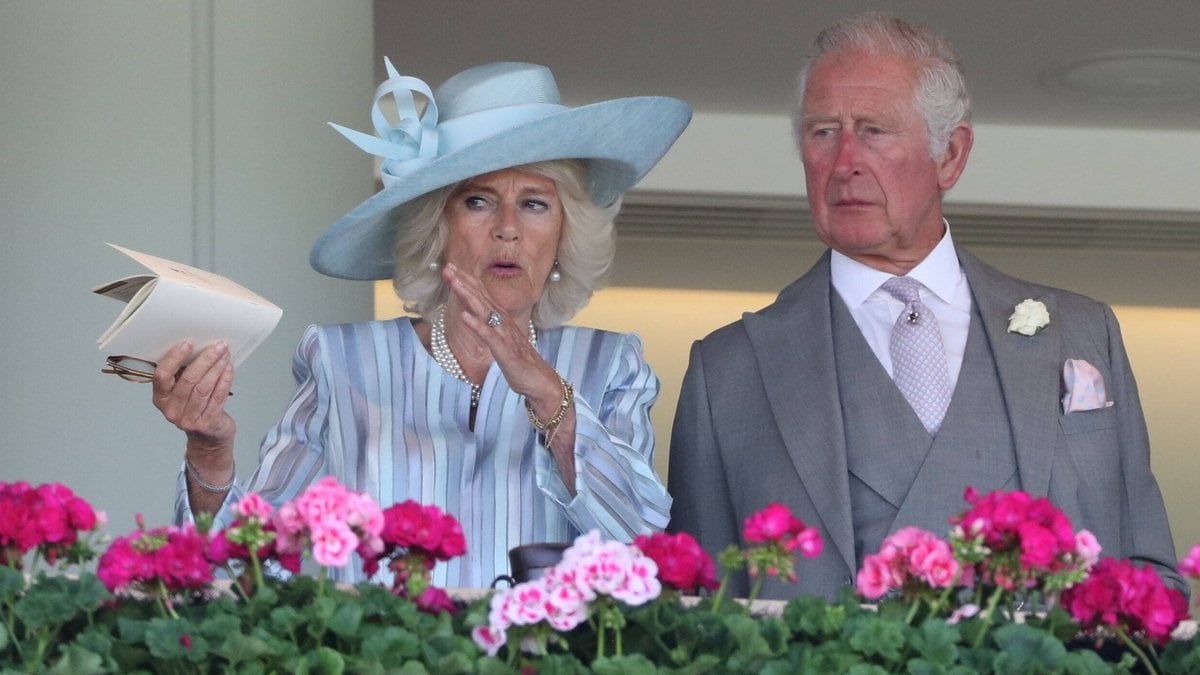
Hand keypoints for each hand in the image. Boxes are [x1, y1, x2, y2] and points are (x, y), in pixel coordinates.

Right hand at [152, 340, 235, 452]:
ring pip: (204, 387)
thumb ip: (183, 374)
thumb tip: (199, 346)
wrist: (207, 436)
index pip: (161, 376)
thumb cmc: (194, 407)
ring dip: (217, 367)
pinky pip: (218, 396)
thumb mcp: (181, 391)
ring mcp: (188, 419)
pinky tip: (229, 368)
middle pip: (188, 380)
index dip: (174, 358)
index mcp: (160, 398)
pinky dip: (225, 380)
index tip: (188, 343)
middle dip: (205, 359)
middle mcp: (171, 410)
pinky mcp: (207, 423)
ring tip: (225, 354)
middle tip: (217, 346)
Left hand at [442, 263, 559, 404]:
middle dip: (464, 281)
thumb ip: (491, 325)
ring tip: (454, 283)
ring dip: (468, 295)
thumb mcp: (502, 339)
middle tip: (448, 266)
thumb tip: (477, 314)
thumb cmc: (519, 361)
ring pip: (484, 310)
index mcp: (501, 319)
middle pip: (481, 297)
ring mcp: (504, 334)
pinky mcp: (504, 350)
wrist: (538, 380)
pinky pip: (488, 335)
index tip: (451, 266)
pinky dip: (476, 325)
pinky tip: (464, 316)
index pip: (483, 294)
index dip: (467, 279)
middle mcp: (503, 322)